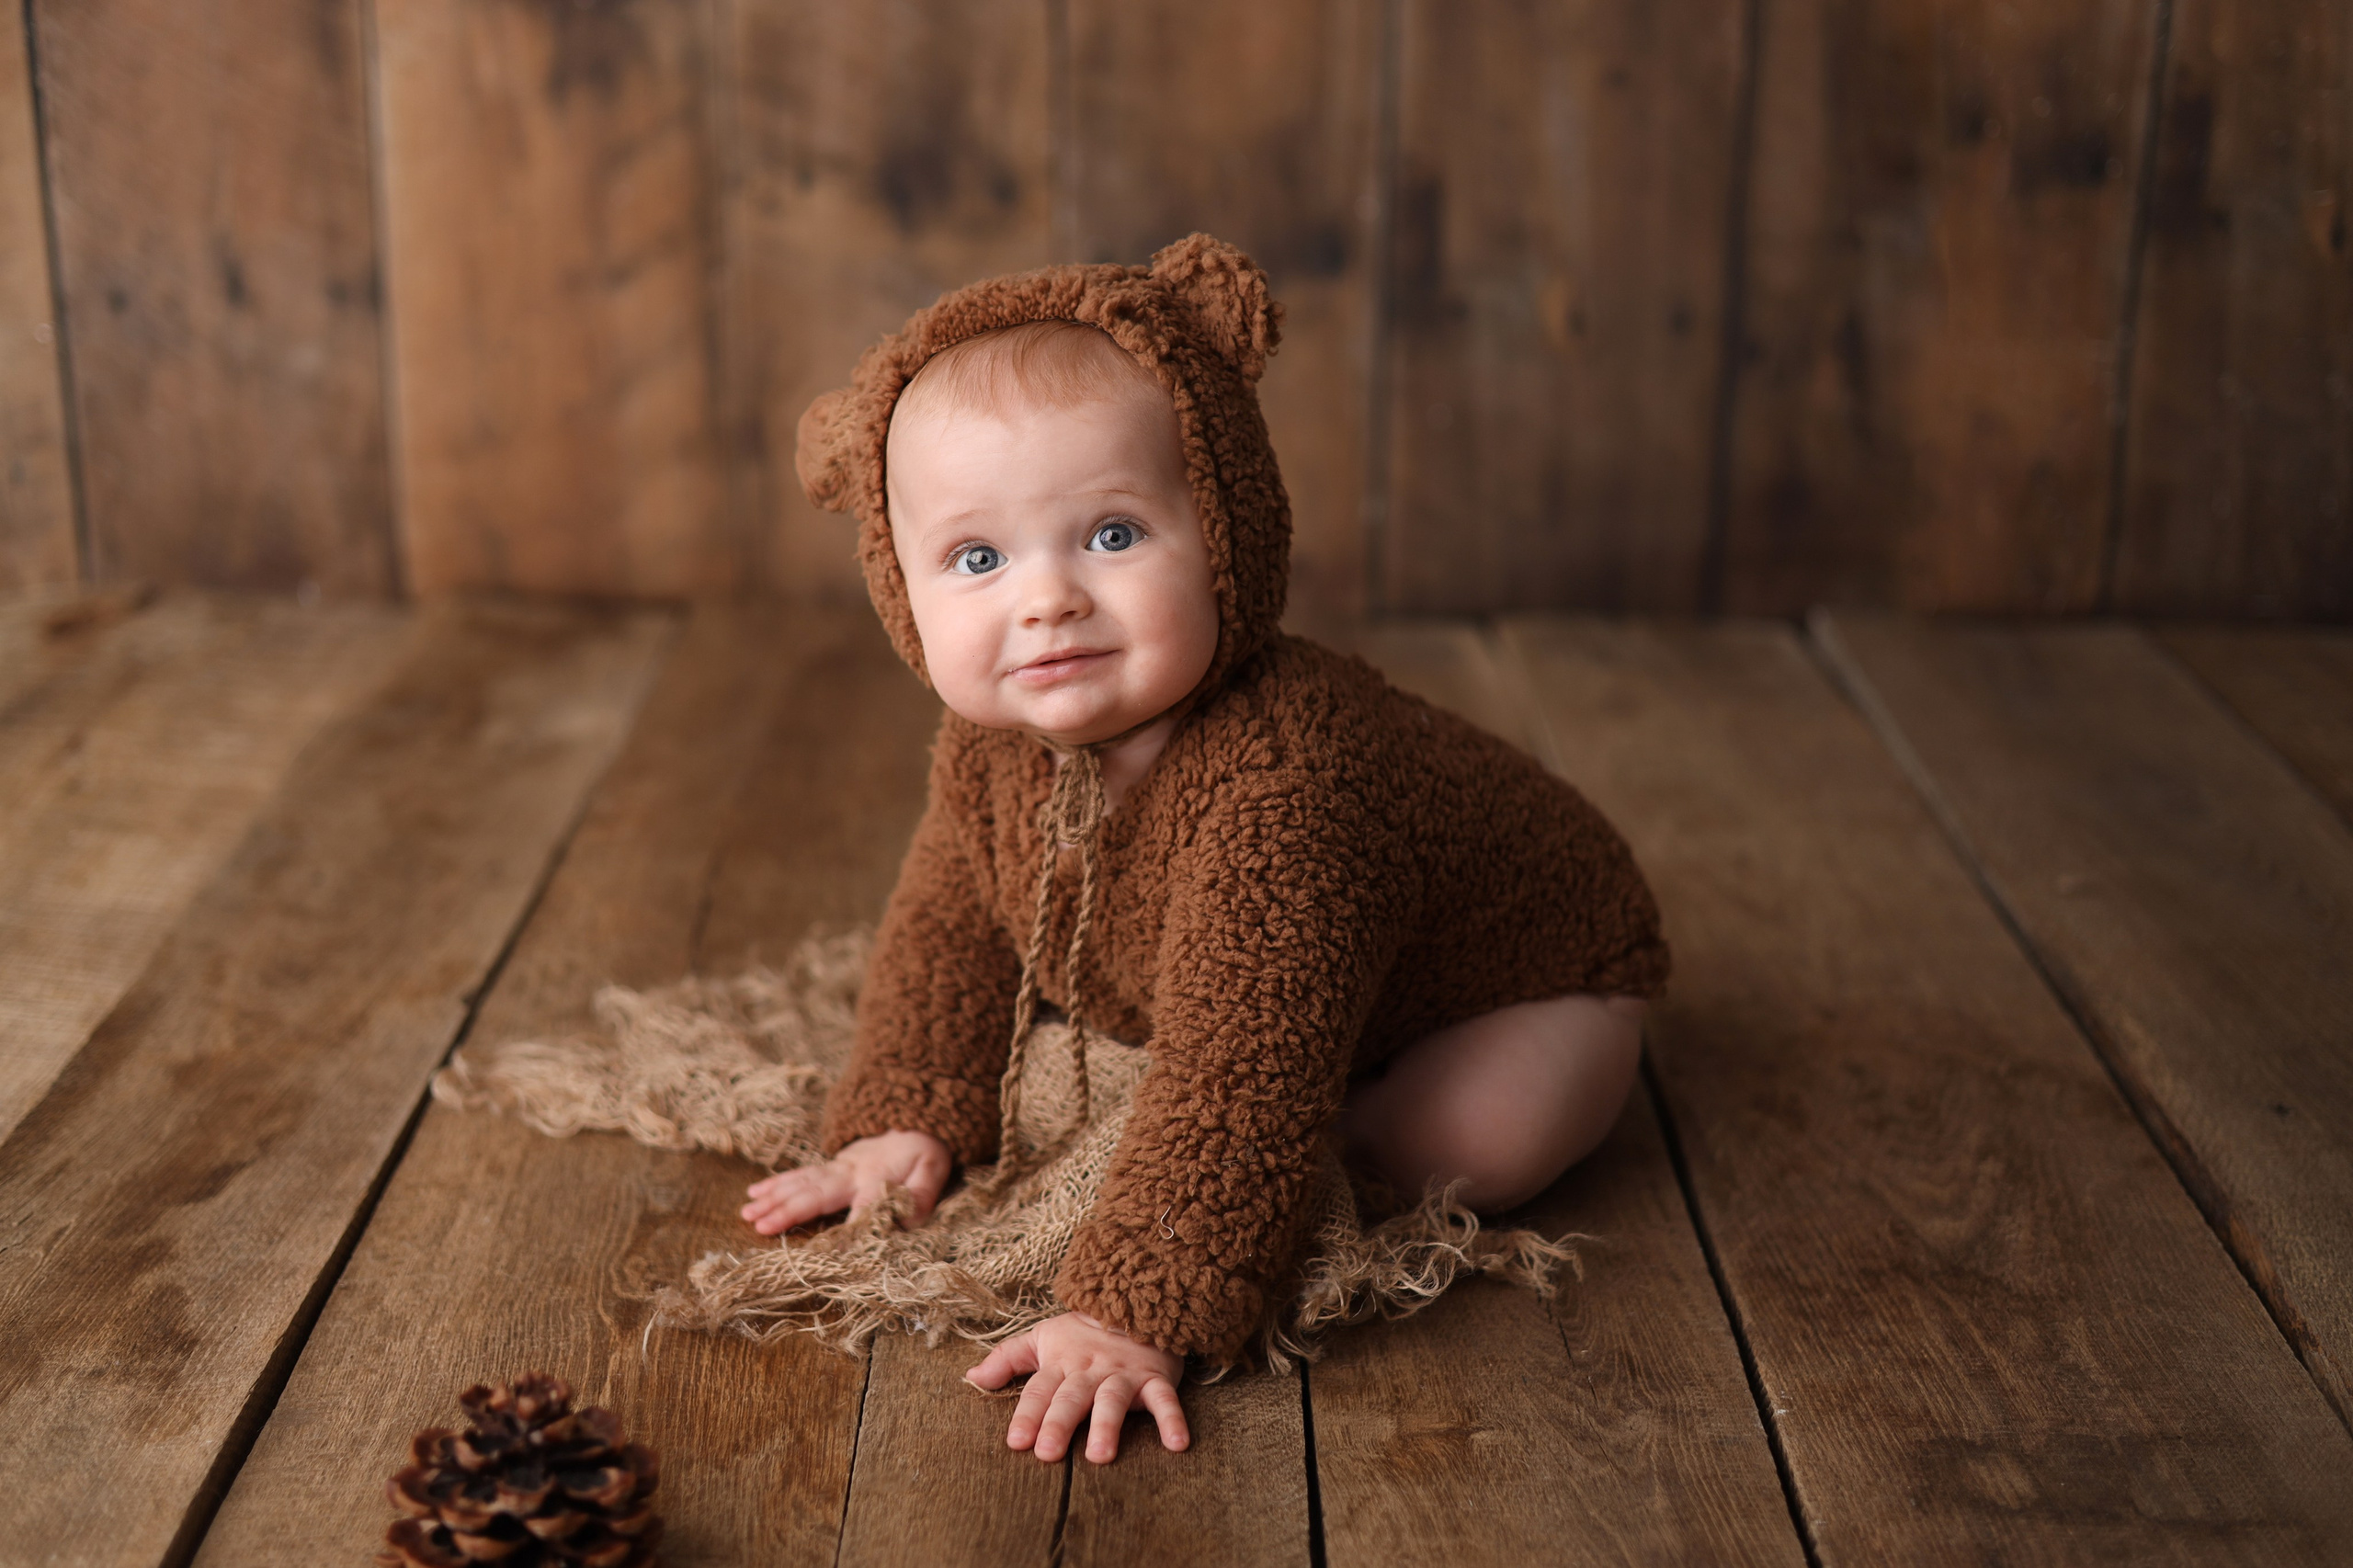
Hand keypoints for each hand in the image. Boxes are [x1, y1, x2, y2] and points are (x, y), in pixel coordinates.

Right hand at [740, 1130, 951, 1234]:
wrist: (915, 1118)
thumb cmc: (924, 1151)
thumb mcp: (934, 1168)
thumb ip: (921, 1194)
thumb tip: (906, 1220)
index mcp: (878, 1178)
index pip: (864, 1208)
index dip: (849, 1231)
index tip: (830, 1255)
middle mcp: (851, 1173)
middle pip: (817, 1194)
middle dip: (788, 1211)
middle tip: (760, 1226)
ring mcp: (837, 1168)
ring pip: (801, 1182)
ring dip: (774, 1197)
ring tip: (748, 1213)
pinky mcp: (830, 1166)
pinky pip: (800, 1174)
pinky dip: (776, 1183)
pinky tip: (754, 1192)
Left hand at [966, 1312, 1189, 1463]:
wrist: (1134, 1300)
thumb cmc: (1082, 1332)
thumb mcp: (1041, 1338)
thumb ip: (1007, 1359)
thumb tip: (971, 1378)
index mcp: (1060, 1364)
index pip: (1039, 1391)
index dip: (1027, 1415)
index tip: (1015, 1442)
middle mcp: (1089, 1371)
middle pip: (1071, 1397)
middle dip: (1059, 1424)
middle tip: (1047, 1454)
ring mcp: (1123, 1374)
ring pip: (1113, 1399)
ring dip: (1108, 1426)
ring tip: (1100, 1456)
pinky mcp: (1155, 1378)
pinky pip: (1165, 1398)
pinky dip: (1172, 1419)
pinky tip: (1177, 1444)